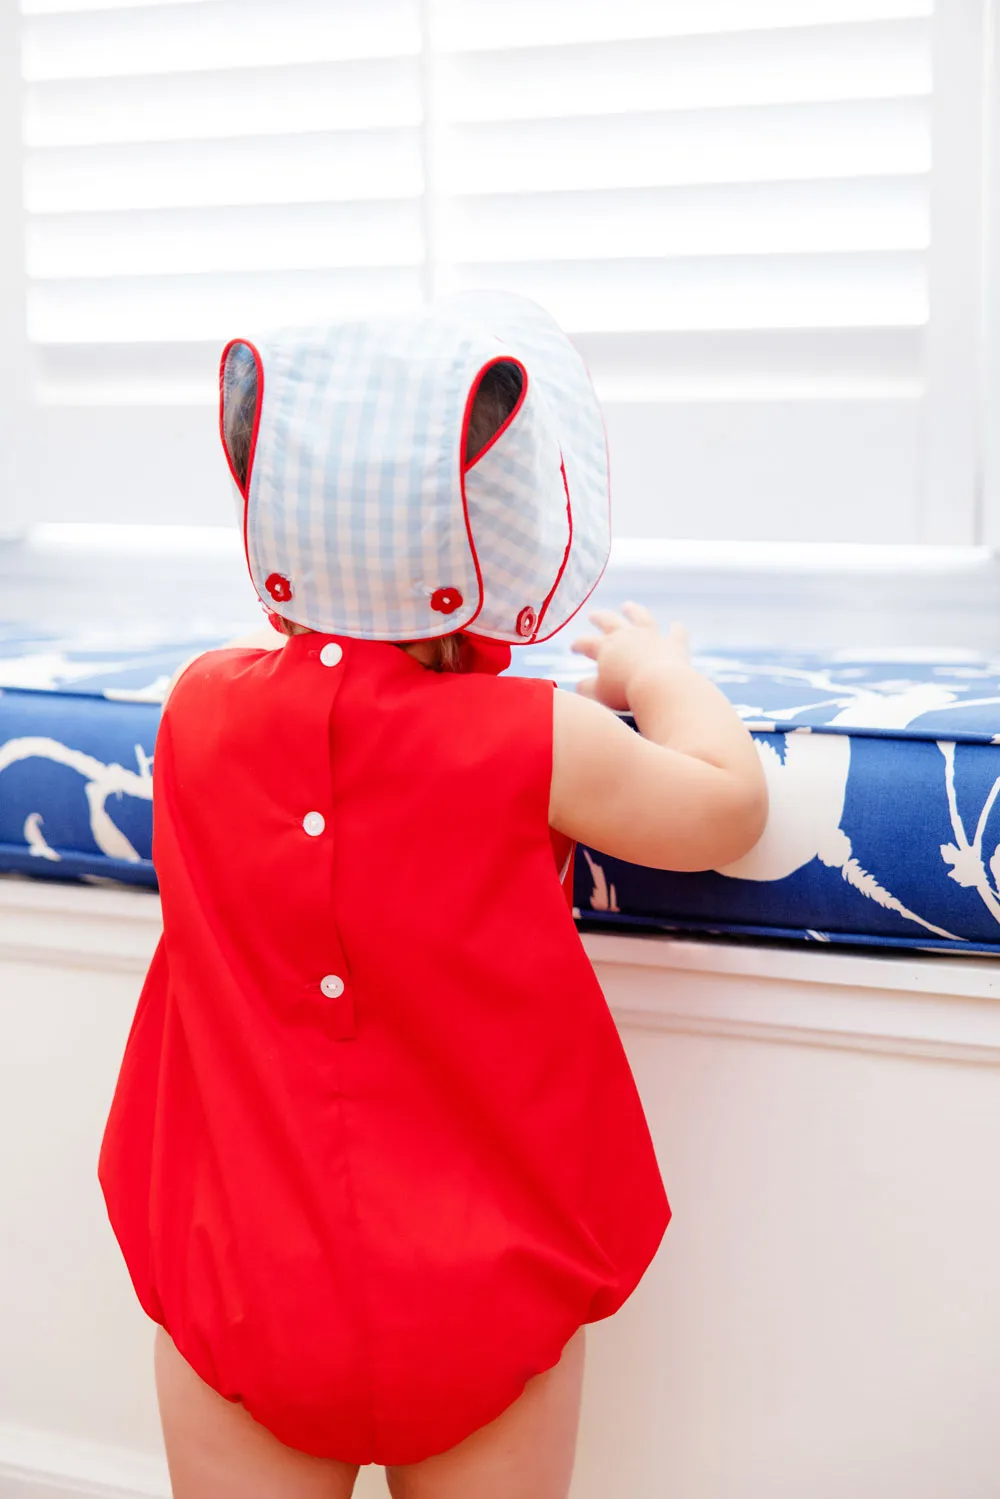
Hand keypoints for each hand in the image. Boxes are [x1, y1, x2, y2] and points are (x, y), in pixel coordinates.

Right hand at [571, 603, 689, 710]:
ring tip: (628, 606)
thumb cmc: (625, 692)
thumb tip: (579, 685)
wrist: (659, 685)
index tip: (573, 647)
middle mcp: (627, 636)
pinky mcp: (673, 644)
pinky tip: (676, 626)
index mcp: (606, 647)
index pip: (587, 643)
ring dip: (634, 611)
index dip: (578, 644)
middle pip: (610, 621)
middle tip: (592, 615)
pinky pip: (675, 634)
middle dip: (599, 618)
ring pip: (640, 617)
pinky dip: (676, 630)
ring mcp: (651, 636)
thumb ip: (589, 688)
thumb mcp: (600, 693)